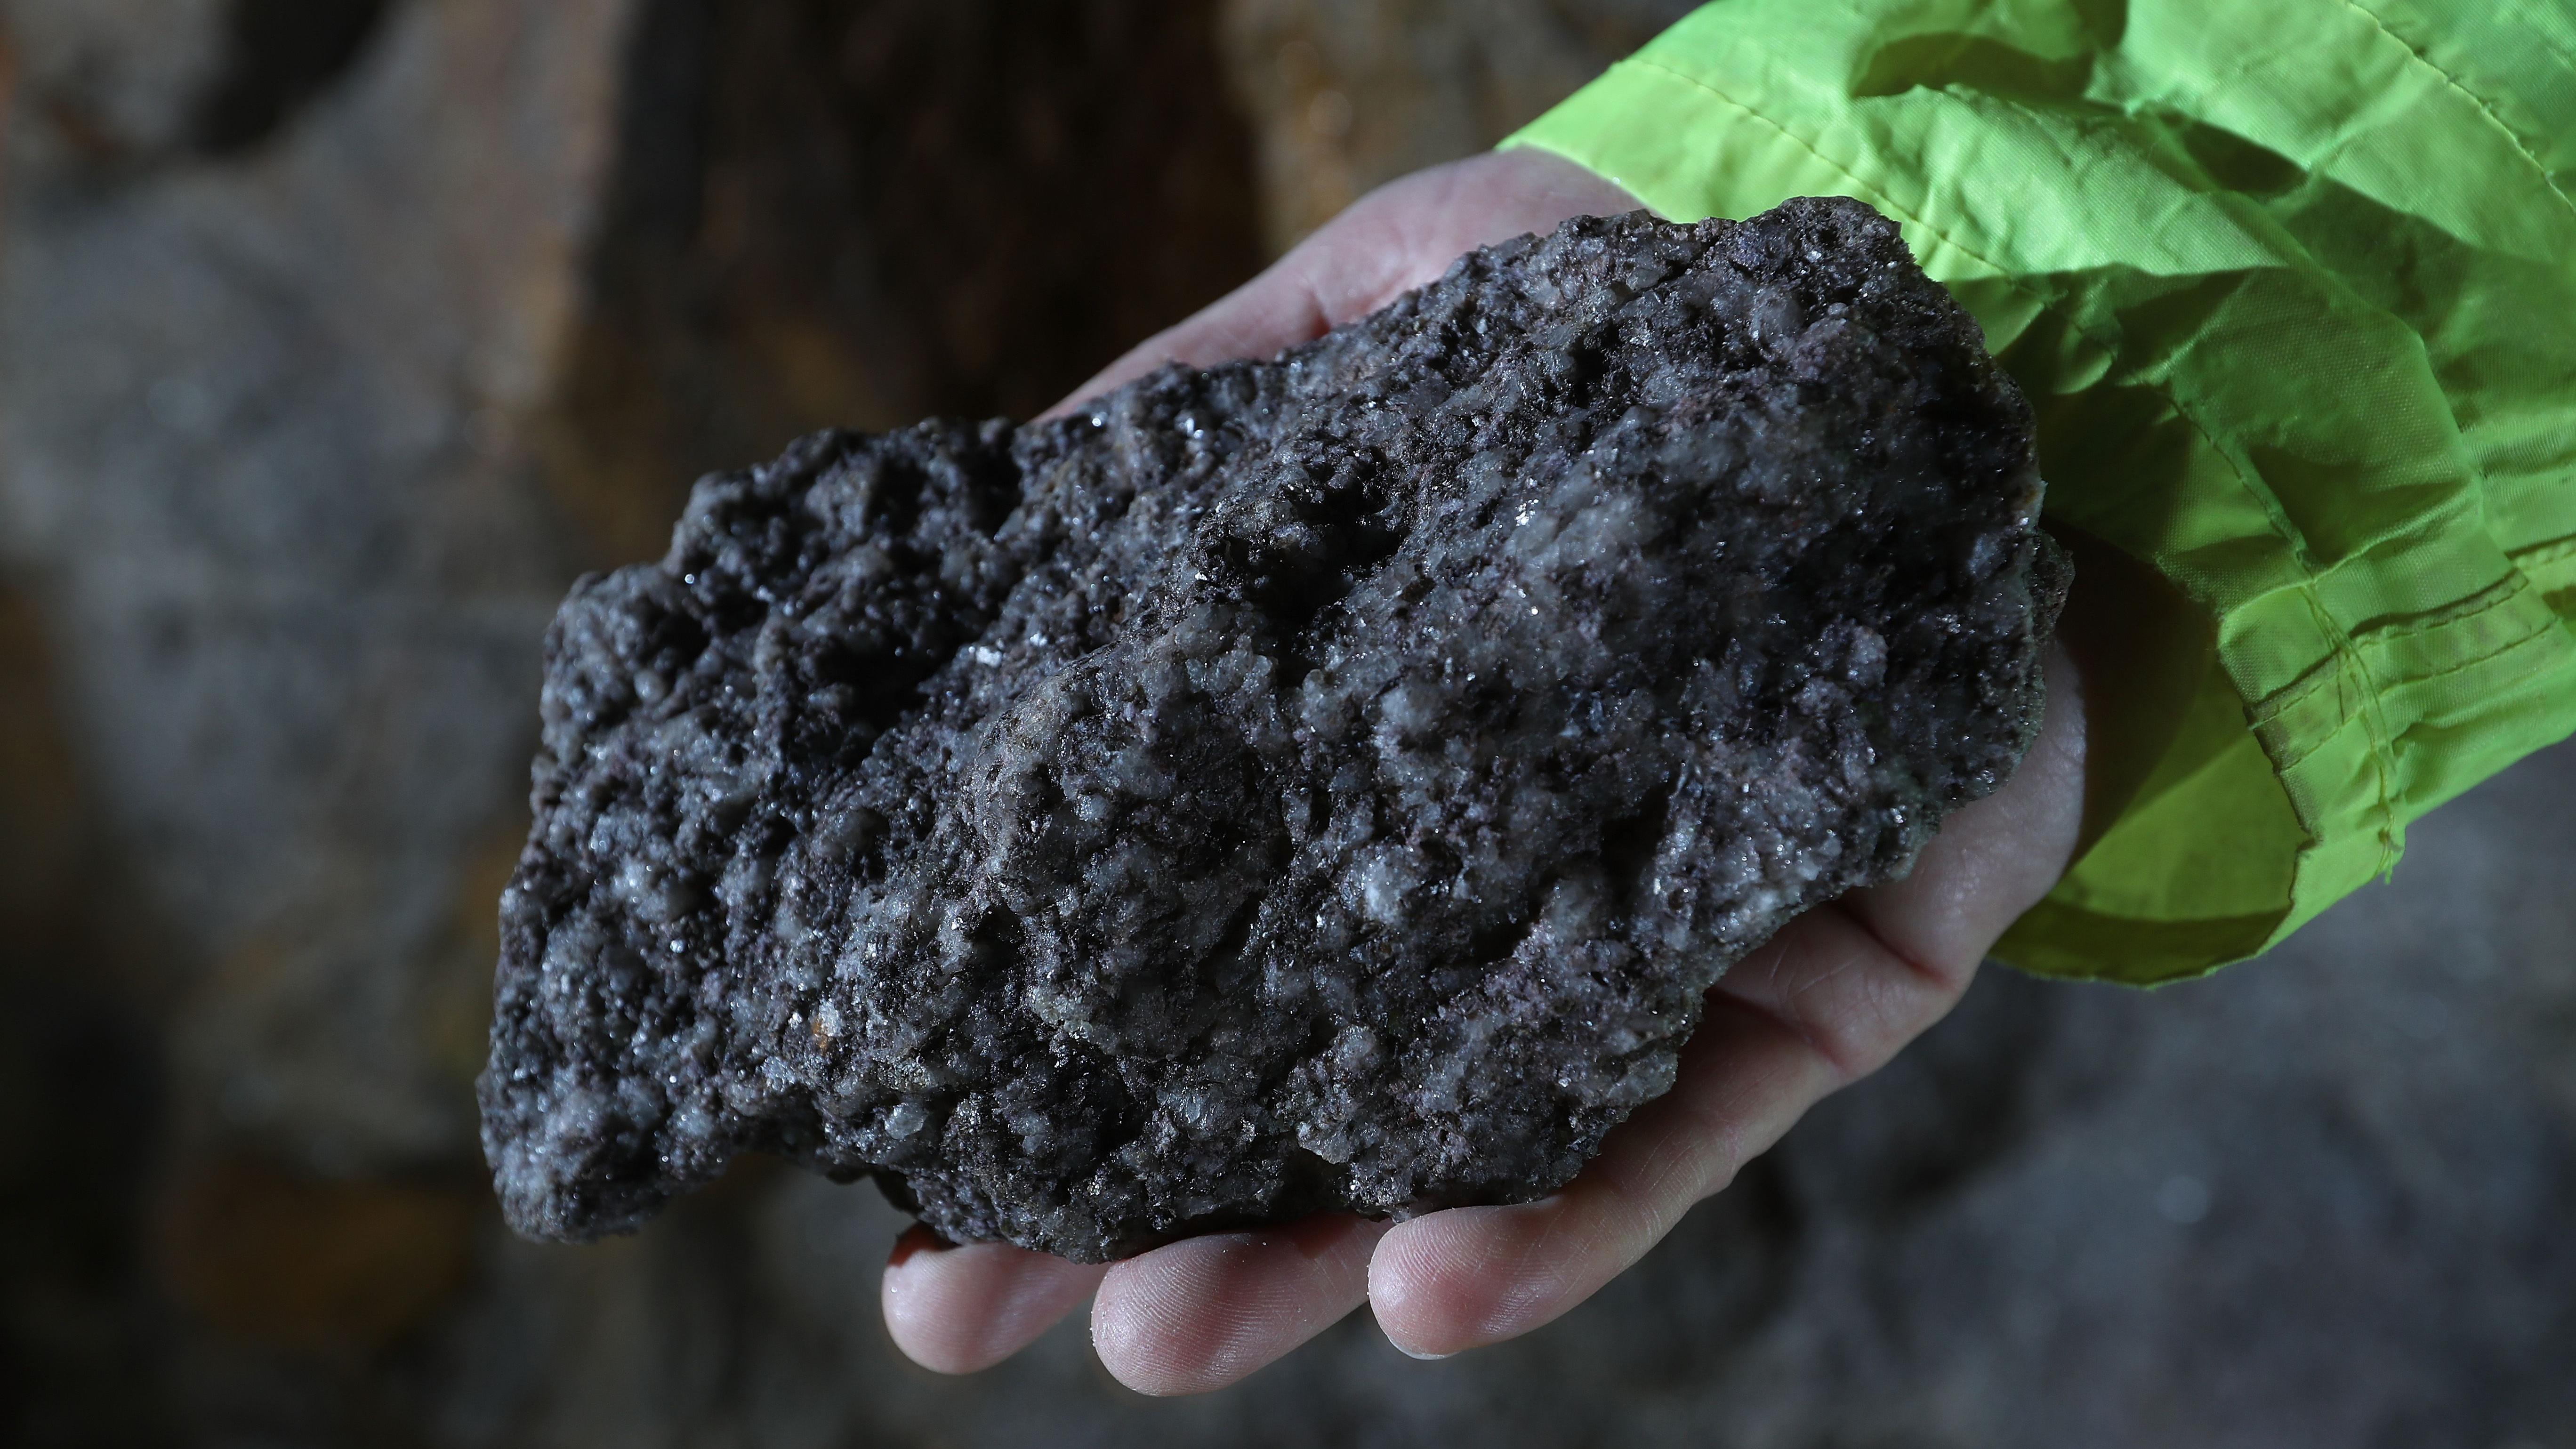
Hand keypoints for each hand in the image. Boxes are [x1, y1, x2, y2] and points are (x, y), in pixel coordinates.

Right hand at [880, 148, 2096, 1393]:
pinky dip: (1562, 1228)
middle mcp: (1478, 904)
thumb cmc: (1623, 329)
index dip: (1031, 1064)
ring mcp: (1638, 967)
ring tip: (1152, 1339)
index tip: (884, 1171)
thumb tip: (1005, 496)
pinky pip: (1682, 1140)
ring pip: (1455, 1168)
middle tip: (953, 1310)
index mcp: (1359, 784)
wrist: (1902, 348)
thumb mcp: (1381, 315)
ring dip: (1304, 1268)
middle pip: (1283, 1106)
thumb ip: (1204, 410)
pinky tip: (1430, 1298)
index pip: (1171, 956)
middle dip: (1125, 1221)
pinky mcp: (1808, 993)